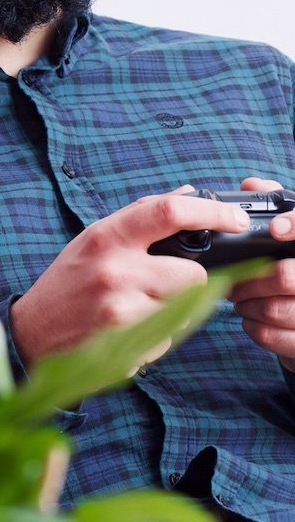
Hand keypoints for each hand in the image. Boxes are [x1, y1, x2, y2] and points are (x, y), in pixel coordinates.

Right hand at [10, 187, 248, 366]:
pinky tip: (127, 330)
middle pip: (194, 273)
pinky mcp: (126, 344)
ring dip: (173, 310)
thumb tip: (187, 193)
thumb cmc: (66, 283)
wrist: (31, 332)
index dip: (212, 212)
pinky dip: (156, 336)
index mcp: (106, 237)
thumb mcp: (93, 239)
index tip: (234, 219)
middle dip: (191, 281)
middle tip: (166, 283)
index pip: (169, 212)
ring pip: (186, 309)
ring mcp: (121, 309)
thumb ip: (139, 217)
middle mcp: (114, 270)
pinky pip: (167, 338)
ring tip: (138, 308)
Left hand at [228, 177, 294, 371]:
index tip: (275, 228)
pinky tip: (251, 319)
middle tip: (232, 280)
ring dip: (246, 304)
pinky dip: (253, 327)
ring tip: (239, 298)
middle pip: (284, 276)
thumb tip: (251, 185)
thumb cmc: (293, 270)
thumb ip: (274, 208)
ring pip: (274, 309)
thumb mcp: (289, 237)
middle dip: (248, 278)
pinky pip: (272, 336)